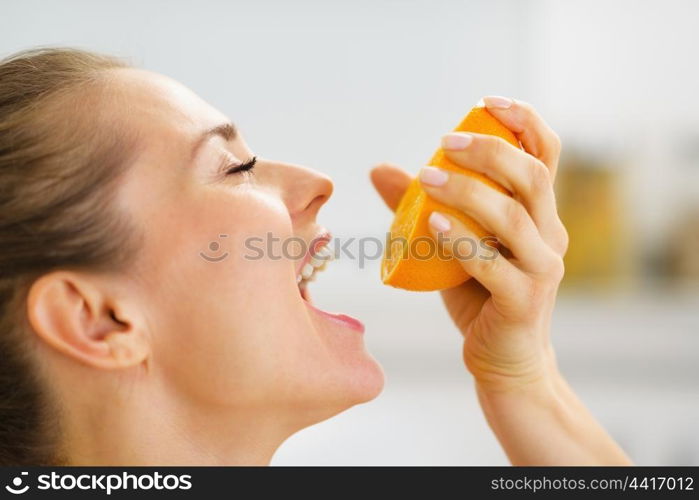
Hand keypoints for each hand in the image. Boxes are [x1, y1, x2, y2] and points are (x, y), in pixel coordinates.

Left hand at [371, 97, 567, 391]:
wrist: (505, 360)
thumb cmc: (480, 296)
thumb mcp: (452, 243)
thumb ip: (424, 205)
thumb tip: (380, 169)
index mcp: (540, 213)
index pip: (546, 154)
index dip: (523, 121)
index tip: (485, 103)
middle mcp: (551, 234)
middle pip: (533, 176)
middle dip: (490, 150)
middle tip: (445, 142)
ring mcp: (542, 268)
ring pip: (513, 217)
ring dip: (468, 191)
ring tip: (427, 178)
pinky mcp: (523, 300)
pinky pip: (493, 264)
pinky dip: (462, 239)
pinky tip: (432, 222)